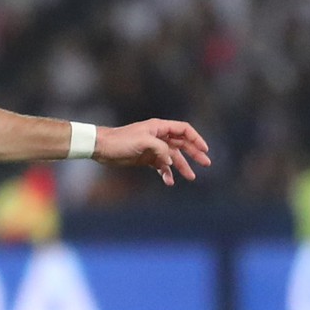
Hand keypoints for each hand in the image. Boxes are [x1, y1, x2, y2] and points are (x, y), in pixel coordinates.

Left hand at [94, 119, 211, 185]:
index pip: (184, 130)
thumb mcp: (143, 142)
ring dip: (182, 166)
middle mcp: (158, 136)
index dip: (196, 138)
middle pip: (182, 144)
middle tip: (206, 164)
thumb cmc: (121, 141)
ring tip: (191, 177)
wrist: (103, 148)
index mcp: (159, 127)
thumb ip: (160, 149)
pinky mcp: (146, 159)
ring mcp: (153, 148)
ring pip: (173, 157)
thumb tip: (170, 161)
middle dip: (194, 154)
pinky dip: (166, 173)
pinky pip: (161, 166)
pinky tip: (169, 182)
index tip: (205, 149)